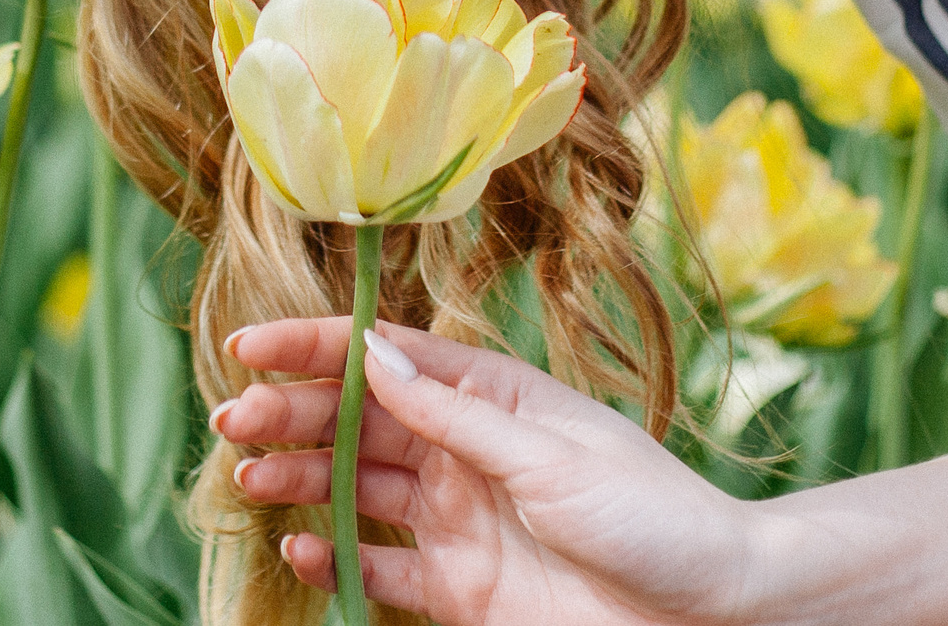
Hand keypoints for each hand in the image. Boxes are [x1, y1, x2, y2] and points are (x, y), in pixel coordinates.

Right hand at [216, 317, 754, 625]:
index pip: (384, 357)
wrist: (712, 612)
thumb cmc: (650, 514)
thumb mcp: (547, 453)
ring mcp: (458, 519)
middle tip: (234, 420)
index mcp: (488, 396)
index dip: (313, 347)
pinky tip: (303, 544)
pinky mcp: (460, 588)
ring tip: (249, 477)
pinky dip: (336, 555)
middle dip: (290, 414)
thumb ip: (453, 411)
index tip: (249, 348)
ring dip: (299, 479)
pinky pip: (381, 566)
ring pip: (355, 489)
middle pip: (355, 421)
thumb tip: (372, 351)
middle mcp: (463, 451)